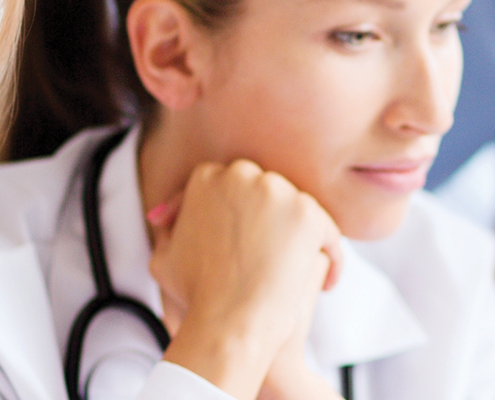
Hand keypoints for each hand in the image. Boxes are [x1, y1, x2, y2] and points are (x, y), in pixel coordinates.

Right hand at [146, 160, 342, 399]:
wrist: (228, 320)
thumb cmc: (194, 296)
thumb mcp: (163, 257)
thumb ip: (169, 230)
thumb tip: (167, 217)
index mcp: (206, 176)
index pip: (235, 189)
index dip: (243, 222)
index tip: (249, 249)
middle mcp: (242, 174)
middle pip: (268, 195)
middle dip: (272, 223)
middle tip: (276, 257)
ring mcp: (278, 191)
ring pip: (298, 210)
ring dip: (302, 238)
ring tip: (300, 272)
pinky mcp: (308, 213)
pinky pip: (327, 230)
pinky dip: (331, 254)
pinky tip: (327, 282)